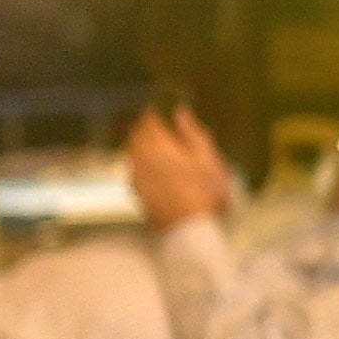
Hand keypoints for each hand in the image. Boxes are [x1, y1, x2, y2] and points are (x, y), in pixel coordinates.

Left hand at [120, 104, 235, 232]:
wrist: (189, 226)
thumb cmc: (204, 190)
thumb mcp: (207, 157)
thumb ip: (192, 132)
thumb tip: (180, 112)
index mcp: (159, 143)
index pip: (148, 121)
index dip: (152, 116)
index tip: (158, 115)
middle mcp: (142, 156)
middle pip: (135, 135)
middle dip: (143, 129)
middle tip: (154, 128)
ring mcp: (136, 174)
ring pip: (131, 151)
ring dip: (138, 145)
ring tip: (151, 146)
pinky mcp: (135, 190)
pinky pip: (131, 168)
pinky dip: (137, 162)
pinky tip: (148, 168)